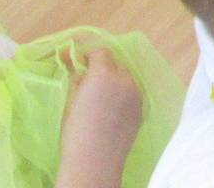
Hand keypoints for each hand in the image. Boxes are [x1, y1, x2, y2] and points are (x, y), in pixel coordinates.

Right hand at [58, 48, 142, 170]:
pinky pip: (133, 92)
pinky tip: (113, 109)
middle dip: (103, 68)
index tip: (80, 65)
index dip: (89, 56)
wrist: (95, 161)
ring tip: (103, 97)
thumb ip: (76, 78)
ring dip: (115, 80)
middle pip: (115, 63)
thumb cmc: (76, 132)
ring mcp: (136, 93)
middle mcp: (124, 79)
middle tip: (90, 82)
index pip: (100, 52)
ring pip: (126, 77)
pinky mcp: (142, 108)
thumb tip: (78, 67)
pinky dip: (124, 94)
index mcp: (103, 74)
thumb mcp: (71, 100)